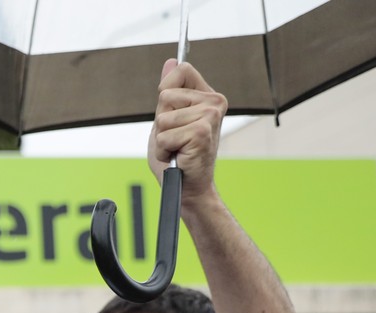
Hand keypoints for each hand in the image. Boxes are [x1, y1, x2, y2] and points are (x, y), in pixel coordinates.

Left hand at [149, 59, 226, 203]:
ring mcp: (210, 116)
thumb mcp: (168, 120)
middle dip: (161, 120)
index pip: (182, 70)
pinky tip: (177, 156)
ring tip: (176, 148)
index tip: (170, 111)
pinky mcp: (201, 132)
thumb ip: (169, 92)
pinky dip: (163, 150)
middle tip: (175, 138)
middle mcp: (214, 102)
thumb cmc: (177, 157)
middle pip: (166, 95)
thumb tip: (171, 61)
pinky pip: (163, 136)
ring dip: (161, 138)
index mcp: (208, 96)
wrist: (188, 188)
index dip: (166, 90)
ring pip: (162, 118)